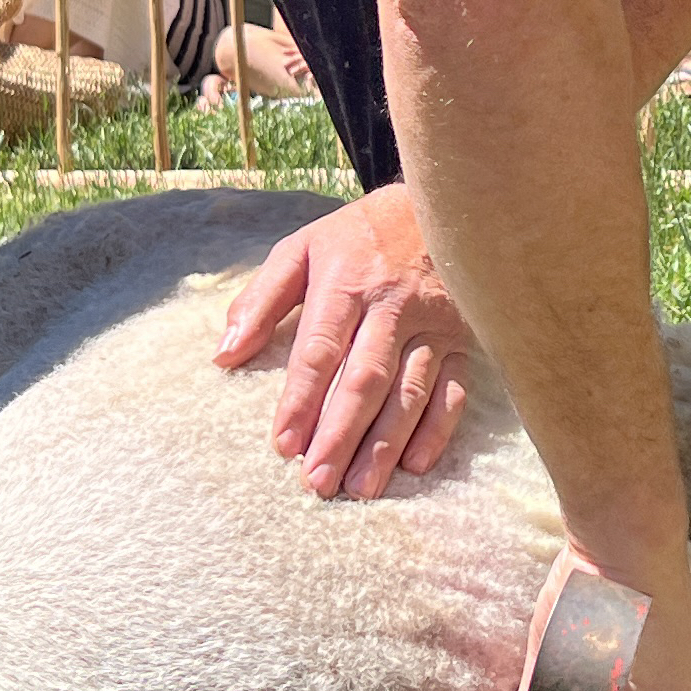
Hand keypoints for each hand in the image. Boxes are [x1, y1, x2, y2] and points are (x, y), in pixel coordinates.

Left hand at [214, 183, 473, 497]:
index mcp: (347, 282)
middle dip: (340, 434)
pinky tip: (414, 465)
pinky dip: (437, 430)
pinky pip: (454, 390)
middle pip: (365, 379)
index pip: (321, 349)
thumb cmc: (359, 235)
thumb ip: (262, 300)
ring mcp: (434, 324)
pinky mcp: (466, 338)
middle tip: (317, 482)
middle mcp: (393, 305)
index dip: (302, 399)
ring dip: (385, 443)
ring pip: (410, 392)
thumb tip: (224, 354)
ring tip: (360, 487)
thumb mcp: (302, 249)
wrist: (443, 203)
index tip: (283, 445)